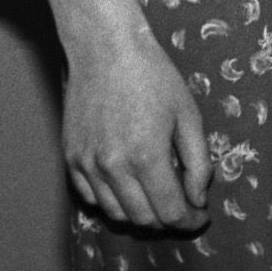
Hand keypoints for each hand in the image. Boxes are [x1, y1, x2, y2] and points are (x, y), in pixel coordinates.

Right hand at [59, 27, 211, 230]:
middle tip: (184, 209)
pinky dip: (112, 202)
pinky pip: (91, 198)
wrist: (106, 50)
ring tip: (159, 201)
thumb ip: (198, 162)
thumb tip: (198, 198)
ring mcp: (87, 164)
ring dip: (140, 215)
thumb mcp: (189, 115)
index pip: (169, 211)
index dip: (189, 221)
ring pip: (115, 213)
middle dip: (168, 220)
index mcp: (146, 156)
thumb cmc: (154, 77)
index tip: (200, 217)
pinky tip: (129, 190)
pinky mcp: (71, 158)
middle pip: (143, 218)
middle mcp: (112, 167)